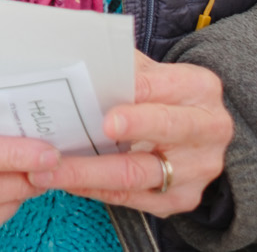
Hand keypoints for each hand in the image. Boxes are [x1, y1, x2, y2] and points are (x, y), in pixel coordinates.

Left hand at [26, 51, 230, 217]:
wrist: (193, 130)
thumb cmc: (158, 93)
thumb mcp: (148, 70)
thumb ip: (119, 65)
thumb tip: (74, 59)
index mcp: (200, 88)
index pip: (164, 85)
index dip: (135, 89)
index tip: (104, 93)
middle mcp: (208, 130)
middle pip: (165, 128)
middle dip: (127, 128)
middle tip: (91, 129)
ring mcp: (196, 169)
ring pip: (138, 173)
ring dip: (87, 172)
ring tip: (48, 168)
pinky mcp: (180, 198)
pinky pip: (130, 198)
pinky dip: (93, 189)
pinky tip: (64, 180)